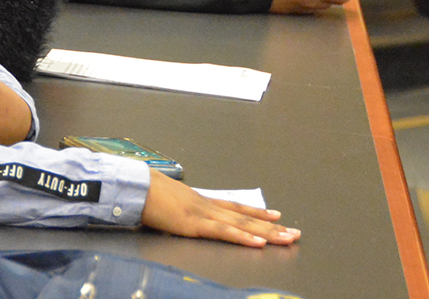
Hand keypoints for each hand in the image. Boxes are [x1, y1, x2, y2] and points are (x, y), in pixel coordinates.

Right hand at [140, 170, 299, 246]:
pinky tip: (258, 243)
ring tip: (287, 238)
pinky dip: (242, 238)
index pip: (235, 207)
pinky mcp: (194, 224)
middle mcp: (206, 205)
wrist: (133, 186)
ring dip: (267, 233)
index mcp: (200, 202)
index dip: (256, 212)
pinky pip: (223, 232)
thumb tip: (179, 215)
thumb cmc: (144, 194)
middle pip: (245, 217)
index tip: (276, 216)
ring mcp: (202, 214)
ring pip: (241, 225)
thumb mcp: (166, 203)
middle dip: (271, 227)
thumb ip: (178, 210)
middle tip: (294, 233)